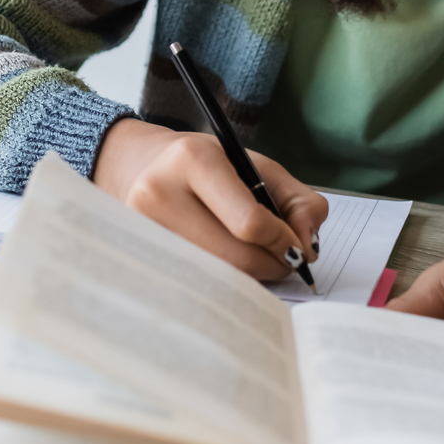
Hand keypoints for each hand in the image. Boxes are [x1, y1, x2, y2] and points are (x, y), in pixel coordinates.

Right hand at [92, 117, 327, 281]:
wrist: (146, 167)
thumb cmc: (211, 169)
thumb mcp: (260, 168)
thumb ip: (299, 202)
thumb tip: (307, 247)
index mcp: (193, 159)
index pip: (249, 222)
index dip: (283, 243)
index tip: (296, 248)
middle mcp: (158, 192)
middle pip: (233, 258)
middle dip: (270, 266)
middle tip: (284, 263)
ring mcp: (141, 227)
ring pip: (214, 277)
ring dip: (248, 278)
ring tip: (255, 260)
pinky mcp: (137, 254)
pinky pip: (193, 283)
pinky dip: (221, 282)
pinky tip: (225, 267)